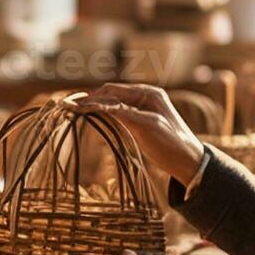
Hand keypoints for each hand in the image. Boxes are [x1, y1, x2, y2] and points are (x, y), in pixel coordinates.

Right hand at [78, 82, 205, 184]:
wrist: (188, 162)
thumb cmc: (172, 144)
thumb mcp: (147, 127)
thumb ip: (124, 113)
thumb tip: (99, 105)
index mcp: (149, 93)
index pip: (113, 91)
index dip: (91, 97)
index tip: (72, 105)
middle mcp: (144, 96)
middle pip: (110, 94)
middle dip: (88, 99)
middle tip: (66, 106)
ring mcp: (142, 107)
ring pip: (111, 102)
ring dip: (93, 105)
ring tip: (72, 109)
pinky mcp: (139, 120)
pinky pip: (116, 112)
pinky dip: (101, 112)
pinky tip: (89, 115)